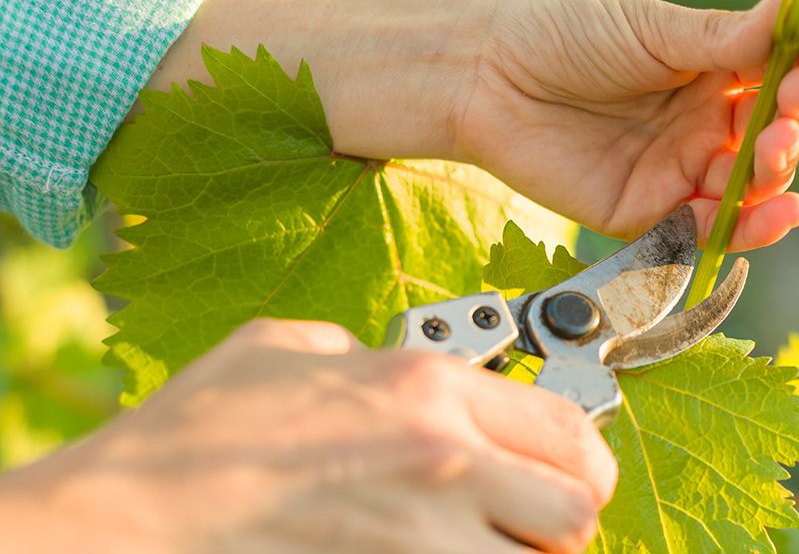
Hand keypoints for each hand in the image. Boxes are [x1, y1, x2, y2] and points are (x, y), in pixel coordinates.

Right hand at [0, 319, 615, 552]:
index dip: (579, 457)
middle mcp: (445, 461)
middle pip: (578, 508)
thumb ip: (359, 350)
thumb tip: (379, 357)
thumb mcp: (285, 347)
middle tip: (528, 523)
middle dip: (562, 521)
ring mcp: (426, 541)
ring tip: (480, 547)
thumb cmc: (196, 436)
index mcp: (426, 388)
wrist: (137, 519)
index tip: (565, 471)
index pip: (570, 427)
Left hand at [151, 0, 798, 251]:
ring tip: (773, 160)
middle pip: (767, 139)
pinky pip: (697, 229)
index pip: (776, 76)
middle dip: (789, 129)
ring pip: (742, 190)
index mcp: (707, 69)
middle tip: (792, 111)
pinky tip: (760, 210)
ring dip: (770, 181)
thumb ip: (721, 36)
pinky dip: (735, 227)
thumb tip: (791, 10)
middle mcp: (698, 122)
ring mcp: (673, 169)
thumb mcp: (648, 27)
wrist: (484, 77)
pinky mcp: (641, 213)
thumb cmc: (561, 33)